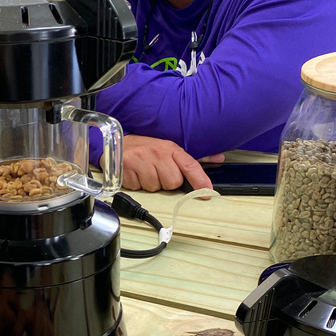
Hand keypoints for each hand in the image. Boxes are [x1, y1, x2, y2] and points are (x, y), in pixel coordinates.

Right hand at [102, 134, 223, 191]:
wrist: (116, 142)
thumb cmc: (145, 148)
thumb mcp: (168, 148)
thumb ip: (193, 158)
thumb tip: (219, 159)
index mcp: (169, 148)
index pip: (190, 165)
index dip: (200, 180)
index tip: (208, 192)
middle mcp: (156, 153)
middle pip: (172, 182)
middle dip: (167, 182)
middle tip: (158, 172)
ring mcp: (140, 161)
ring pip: (155, 187)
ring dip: (151, 184)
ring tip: (145, 172)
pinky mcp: (126, 170)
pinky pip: (139, 188)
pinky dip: (137, 184)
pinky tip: (135, 174)